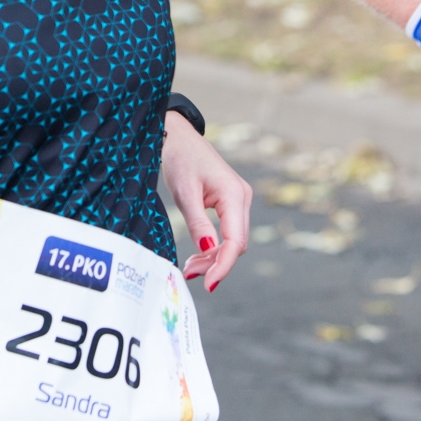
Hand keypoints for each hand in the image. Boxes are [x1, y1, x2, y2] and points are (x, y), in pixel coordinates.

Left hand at [160, 111, 251, 292]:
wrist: (177, 136)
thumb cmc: (180, 158)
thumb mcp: (185, 193)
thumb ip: (198, 224)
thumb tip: (208, 252)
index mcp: (234, 195)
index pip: (236, 242)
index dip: (223, 266)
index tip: (207, 284)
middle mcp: (242, 198)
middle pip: (236, 244)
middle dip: (215, 263)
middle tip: (188, 273)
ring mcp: (238, 199)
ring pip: (232, 240)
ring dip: (213, 257)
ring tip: (190, 266)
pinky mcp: (230, 201)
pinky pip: (227, 231)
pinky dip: (213, 245)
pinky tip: (198, 254)